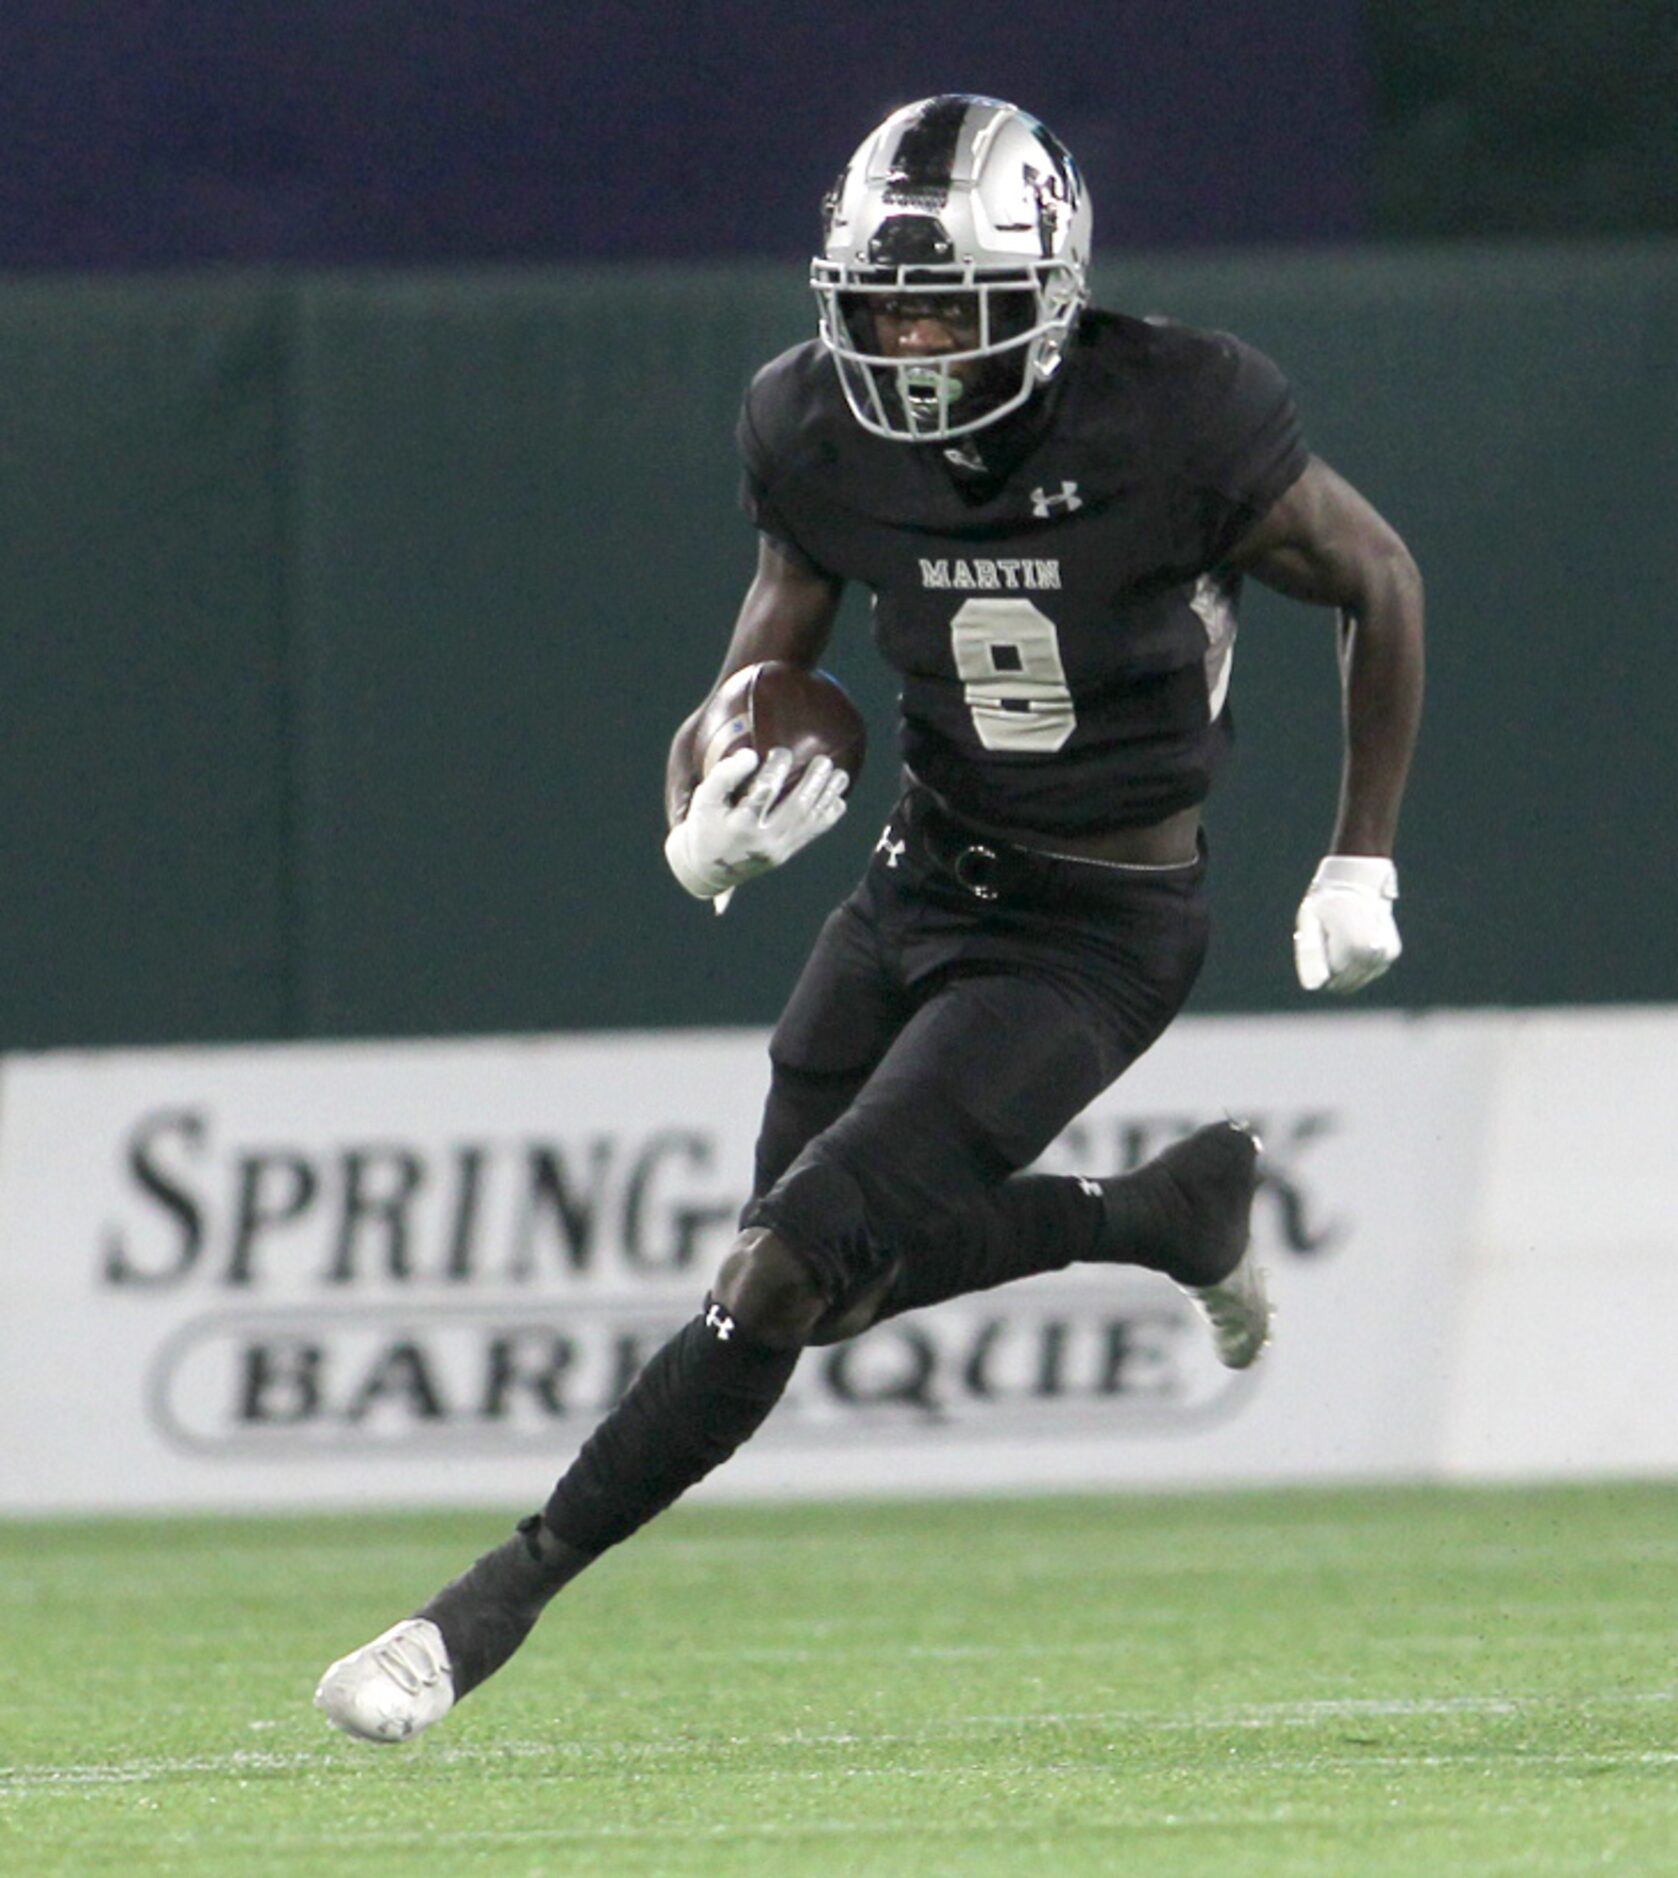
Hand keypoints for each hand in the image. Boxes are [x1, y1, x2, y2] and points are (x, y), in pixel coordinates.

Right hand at [664, 746, 848, 901]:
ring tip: (840, 775)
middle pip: (797, 807)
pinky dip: (828, 817)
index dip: (777, 768)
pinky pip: (812, 834)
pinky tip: (838, 800)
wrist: (706, 869)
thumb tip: (751, 755)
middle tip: (824, 760)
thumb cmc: (704, 826)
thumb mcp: (705, 799)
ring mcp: (777, 850)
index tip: (782, 752)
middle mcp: (762, 840)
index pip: (765, 791)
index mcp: (740, 824)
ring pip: (809, 821)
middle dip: (814, 782)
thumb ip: (724, 775)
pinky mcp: (784, 855)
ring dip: (828, 796)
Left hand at [1293, 855, 1400, 992]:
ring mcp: (1385, 956)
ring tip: (1342, 936)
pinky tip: (1353, 940)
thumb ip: (1310, 955)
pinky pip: (1368, 971)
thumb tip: (1315, 987)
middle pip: (1344, 982)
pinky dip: (1357, 962)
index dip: (1318, 961)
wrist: (1359, 879)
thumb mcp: (1309, 922)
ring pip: (1356, 979)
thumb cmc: (1328, 900)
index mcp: (1352, 949)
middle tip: (1330, 936)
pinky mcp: (1391, 954)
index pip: (1329, 979)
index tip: (1320, 936)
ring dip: (1344, 966)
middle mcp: (1373, 955)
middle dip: (1331, 967)